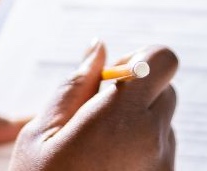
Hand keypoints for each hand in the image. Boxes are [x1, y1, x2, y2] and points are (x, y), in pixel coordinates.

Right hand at [9, 41, 178, 170]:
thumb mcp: (40, 133)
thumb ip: (74, 85)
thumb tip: (98, 48)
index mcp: (123, 115)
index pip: (163, 59)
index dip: (138, 61)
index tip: (108, 81)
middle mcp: (153, 139)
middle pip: (165, 92)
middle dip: (137, 95)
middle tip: (96, 116)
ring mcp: (163, 167)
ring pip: (163, 125)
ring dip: (138, 126)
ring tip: (97, 151)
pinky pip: (160, 155)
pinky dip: (141, 154)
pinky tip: (107, 168)